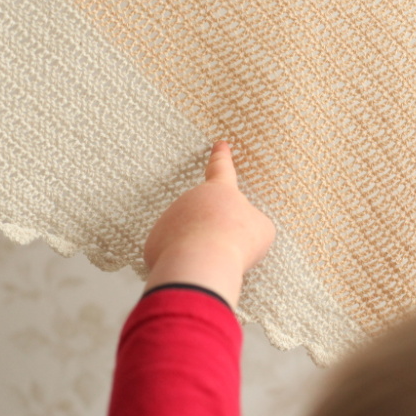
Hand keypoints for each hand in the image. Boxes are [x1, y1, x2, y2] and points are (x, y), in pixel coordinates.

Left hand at [142, 141, 275, 309]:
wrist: (202, 264)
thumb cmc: (236, 242)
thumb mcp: (261, 229)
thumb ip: (250, 224)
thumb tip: (237, 233)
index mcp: (219, 191)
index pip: (222, 169)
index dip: (223, 157)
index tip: (220, 145)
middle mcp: (190, 199)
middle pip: (206, 217)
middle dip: (215, 234)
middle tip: (227, 249)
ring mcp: (169, 218)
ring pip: (188, 239)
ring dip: (199, 251)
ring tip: (210, 261)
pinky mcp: (154, 242)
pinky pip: (172, 255)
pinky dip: (182, 264)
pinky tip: (191, 269)